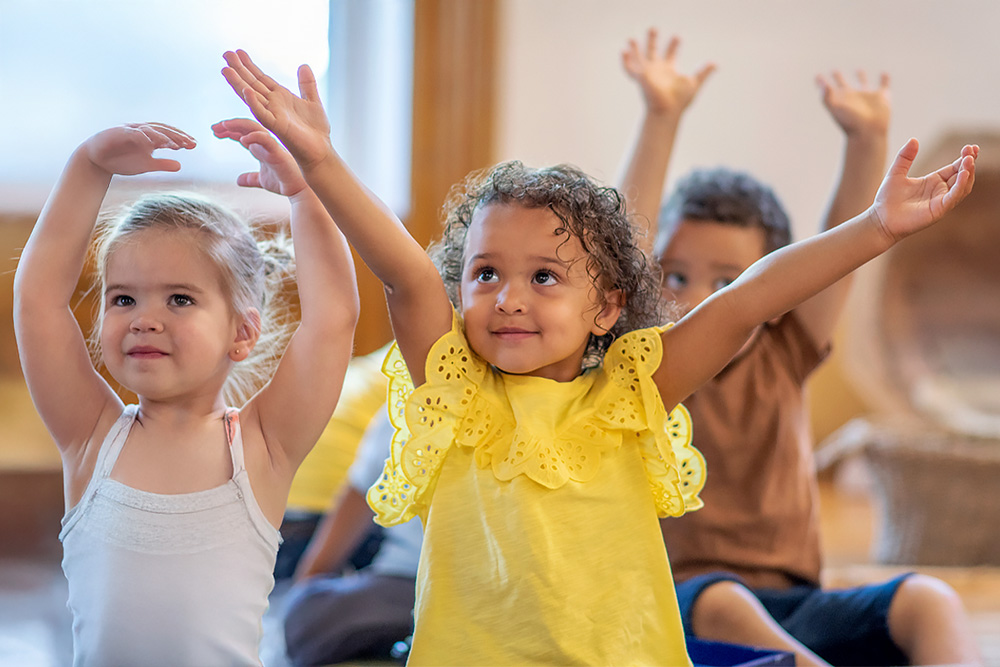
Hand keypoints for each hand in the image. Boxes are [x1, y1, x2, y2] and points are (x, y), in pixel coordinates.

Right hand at [84, 123, 195, 175]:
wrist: (97, 161)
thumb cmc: (122, 161)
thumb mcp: (146, 164)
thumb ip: (162, 164)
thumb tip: (180, 165)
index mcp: (150, 137)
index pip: (169, 135)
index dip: (181, 138)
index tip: (194, 145)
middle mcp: (142, 131)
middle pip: (163, 130)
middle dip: (177, 136)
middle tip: (190, 144)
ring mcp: (130, 130)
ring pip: (150, 130)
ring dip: (163, 136)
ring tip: (175, 144)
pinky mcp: (119, 133)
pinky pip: (133, 133)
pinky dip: (143, 137)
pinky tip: (152, 144)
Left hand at [212, 118, 306, 196]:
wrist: (299, 191)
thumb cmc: (283, 183)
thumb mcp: (261, 180)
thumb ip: (250, 178)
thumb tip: (238, 180)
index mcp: (261, 147)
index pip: (242, 133)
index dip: (228, 131)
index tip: (215, 131)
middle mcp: (265, 143)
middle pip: (245, 126)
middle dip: (229, 125)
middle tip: (214, 127)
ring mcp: (271, 145)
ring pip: (253, 127)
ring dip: (237, 125)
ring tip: (223, 126)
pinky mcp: (277, 152)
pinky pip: (265, 139)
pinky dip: (254, 137)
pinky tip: (242, 140)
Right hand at [222, 50, 331, 169]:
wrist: (321, 151)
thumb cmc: (316, 130)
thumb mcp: (313, 101)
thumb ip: (307, 84)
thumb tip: (304, 65)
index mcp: (280, 98)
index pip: (261, 78)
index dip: (249, 65)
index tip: (238, 52)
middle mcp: (273, 105)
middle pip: (252, 84)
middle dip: (239, 69)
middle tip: (226, 54)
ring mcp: (273, 115)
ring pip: (251, 97)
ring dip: (238, 83)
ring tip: (226, 70)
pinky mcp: (277, 127)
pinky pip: (262, 114)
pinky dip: (254, 102)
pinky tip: (246, 91)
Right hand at [621, 28, 715, 115]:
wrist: (668, 109)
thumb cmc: (680, 100)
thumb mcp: (694, 83)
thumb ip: (703, 72)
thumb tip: (715, 63)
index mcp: (669, 70)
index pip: (671, 54)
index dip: (674, 45)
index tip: (677, 37)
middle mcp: (657, 70)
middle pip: (653, 52)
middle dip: (653, 40)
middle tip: (653, 28)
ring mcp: (648, 73)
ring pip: (639, 58)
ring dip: (635, 49)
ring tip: (630, 39)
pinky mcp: (640, 77)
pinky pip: (630, 68)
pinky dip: (625, 61)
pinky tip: (623, 51)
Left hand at [817, 70, 890, 137]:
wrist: (869, 133)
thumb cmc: (850, 122)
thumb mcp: (835, 108)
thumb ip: (826, 96)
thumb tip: (822, 85)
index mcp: (839, 99)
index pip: (828, 89)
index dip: (822, 82)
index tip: (817, 76)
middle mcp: (852, 97)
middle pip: (844, 85)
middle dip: (839, 78)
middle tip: (834, 71)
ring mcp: (867, 97)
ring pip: (863, 83)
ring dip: (861, 77)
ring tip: (858, 70)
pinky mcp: (882, 97)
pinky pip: (884, 85)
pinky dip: (885, 79)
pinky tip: (884, 74)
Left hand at [872, 139, 976, 241]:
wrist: (880, 220)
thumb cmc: (887, 199)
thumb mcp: (896, 173)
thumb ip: (905, 157)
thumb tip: (913, 139)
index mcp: (933, 181)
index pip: (955, 168)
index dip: (964, 158)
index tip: (971, 147)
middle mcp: (940, 191)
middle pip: (962, 175)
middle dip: (969, 162)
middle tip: (972, 150)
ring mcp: (940, 201)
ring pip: (962, 186)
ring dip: (968, 173)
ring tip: (969, 159)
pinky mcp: (938, 210)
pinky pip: (953, 197)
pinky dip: (960, 186)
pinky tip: (963, 174)